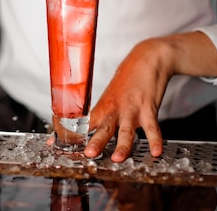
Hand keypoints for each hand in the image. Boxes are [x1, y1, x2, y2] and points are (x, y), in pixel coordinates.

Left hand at [83, 31, 216, 161]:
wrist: (148, 58)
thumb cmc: (129, 80)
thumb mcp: (112, 96)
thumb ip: (104, 113)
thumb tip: (89, 128)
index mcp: (103, 107)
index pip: (85, 123)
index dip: (73, 134)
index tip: (60, 145)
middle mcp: (115, 109)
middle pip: (103, 128)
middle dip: (96, 142)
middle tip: (88, 154)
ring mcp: (132, 109)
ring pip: (126, 130)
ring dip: (122, 145)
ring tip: (118, 158)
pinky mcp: (148, 107)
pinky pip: (152, 126)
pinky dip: (154, 139)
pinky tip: (156, 151)